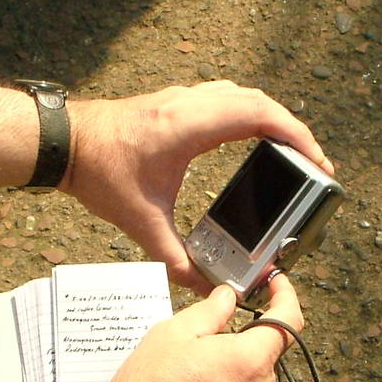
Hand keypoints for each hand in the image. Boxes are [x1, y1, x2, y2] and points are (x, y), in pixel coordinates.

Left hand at [61, 81, 332, 288]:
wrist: (65, 141)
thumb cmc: (98, 173)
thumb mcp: (139, 222)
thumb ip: (174, 258)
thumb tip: (203, 286)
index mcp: (190, 126)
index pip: (259, 115)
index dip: (296, 135)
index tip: (317, 160)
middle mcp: (191, 103)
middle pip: (260, 102)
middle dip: (294, 129)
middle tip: (314, 162)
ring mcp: (183, 97)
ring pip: (243, 94)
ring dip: (272, 117)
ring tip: (290, 148)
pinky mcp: (175, 100)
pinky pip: (225, 96)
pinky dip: (249, 112)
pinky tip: (252, 135)